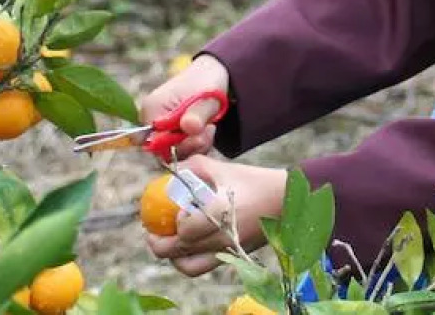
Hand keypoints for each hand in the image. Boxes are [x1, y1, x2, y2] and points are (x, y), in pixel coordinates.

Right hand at [138, 54, 228, 160]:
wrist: (211, 74)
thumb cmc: (205, 82)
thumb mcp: (207, 98)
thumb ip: (197, 115)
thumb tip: (188, 127)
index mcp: (152, 109)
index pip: (152, 142)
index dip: (174, 146)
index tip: (196, 137)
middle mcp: (151, 120)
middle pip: (162, 150)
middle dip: (188, 145)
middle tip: (207, 131)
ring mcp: (160, 127)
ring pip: (173, 151)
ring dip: (194, 145)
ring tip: (209, 128)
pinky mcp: (170, 133)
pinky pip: (180, 149)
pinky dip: (195, 145)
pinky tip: (207, 131)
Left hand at [145, 156, 288, 276]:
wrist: (284, 201)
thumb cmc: (253, 181)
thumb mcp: (222, 168)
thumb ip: (193, 166)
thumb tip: (169, 171)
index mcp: (217, 212)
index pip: (183, 229)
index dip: (172, 221)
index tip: (170, 208)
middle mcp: (219, 237)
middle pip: (177, 250)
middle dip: (157, 242)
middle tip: (150, 229)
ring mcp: (224, 251)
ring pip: (185, 264)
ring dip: (170, 254)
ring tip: (164, 241)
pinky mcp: (230, 257)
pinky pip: (200, 268)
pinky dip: (186, 263)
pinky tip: (184, 249)